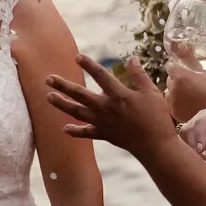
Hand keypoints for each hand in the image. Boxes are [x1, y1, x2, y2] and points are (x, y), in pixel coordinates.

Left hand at [47, 53, 176, 160]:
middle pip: (81, 95)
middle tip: (48, 79)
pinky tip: (65, 129)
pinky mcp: (105, 135)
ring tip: (49, 98)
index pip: (101, 76)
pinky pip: (87, 133)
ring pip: (78, 112)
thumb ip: (139, 76)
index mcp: (118, 96)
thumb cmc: (156, 119)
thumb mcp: (152, 93)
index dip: (89, 65)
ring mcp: (103, 123)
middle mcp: (106, 108)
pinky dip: (76, 131)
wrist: (157, 148)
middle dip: (64, 86)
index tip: (77, 57)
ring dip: (62, 105)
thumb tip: (132, 58)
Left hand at [165, 59, 205, 122]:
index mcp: (180, 76)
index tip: (183, 71)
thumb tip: (184, 48)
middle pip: (170, 80)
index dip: (176, 68)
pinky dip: (176, 103)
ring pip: (169, 92)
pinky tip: (187, 105)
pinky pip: (171, 104)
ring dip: (175, 92)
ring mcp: (172, 101)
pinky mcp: (174, 112)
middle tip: (189, 85)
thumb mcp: (204, 73)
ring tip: (188, 96)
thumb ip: (191, 62)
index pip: (170, 66)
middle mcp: (173, 88)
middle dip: (176, 80)